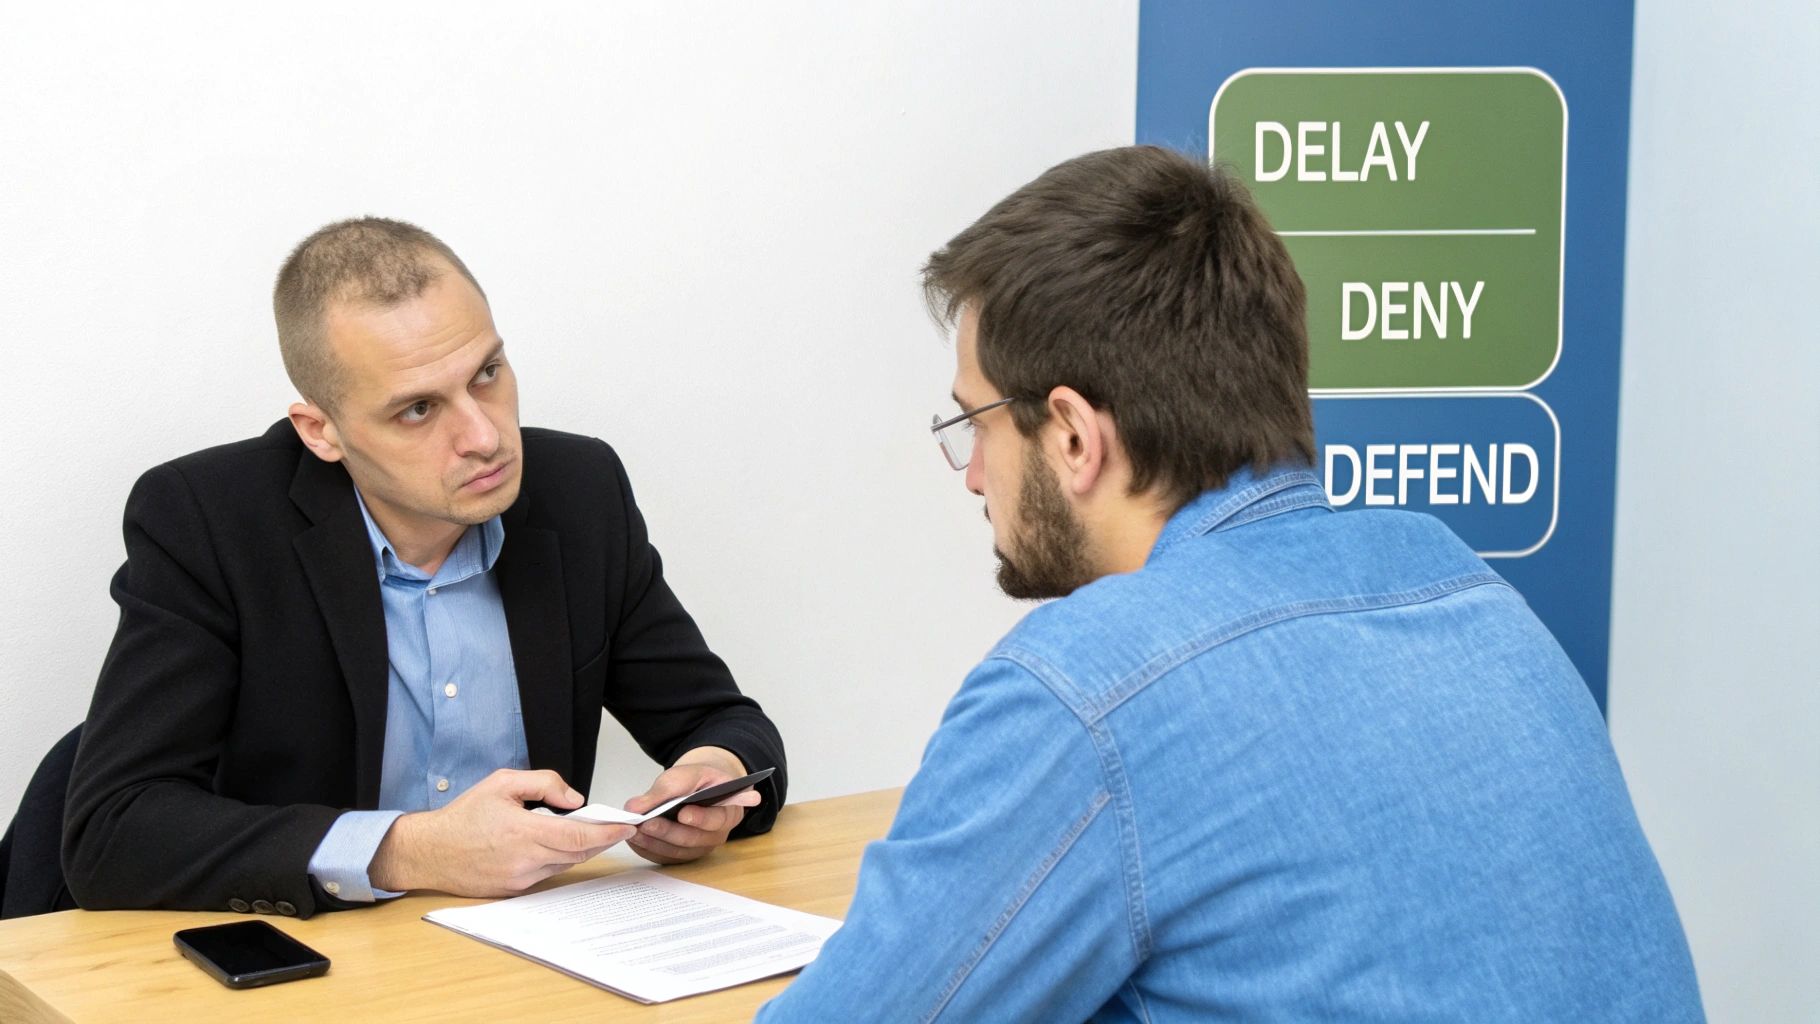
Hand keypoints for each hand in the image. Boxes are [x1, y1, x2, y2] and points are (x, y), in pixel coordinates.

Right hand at [369, 769, 635, 896]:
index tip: (628, 827)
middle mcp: (525, 861)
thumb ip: (544, 784)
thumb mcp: (502, 783)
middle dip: (601, 840)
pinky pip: (546, 873)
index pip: (579, 837)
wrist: (429, 852)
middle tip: (617, 827)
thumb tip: (575, 800)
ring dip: (579, 850)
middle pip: (578, 854)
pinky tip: (556, 845)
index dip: (608, 833)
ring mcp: (520, 879)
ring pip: (564, 864)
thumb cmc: (463, 816)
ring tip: (588, 832)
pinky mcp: (514, 890)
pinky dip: (557, 858)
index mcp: (524, 832)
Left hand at [622, 747, 760, 865]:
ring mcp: (699, 848)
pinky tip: (634, 839)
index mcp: (728, 812)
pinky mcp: (682, 855)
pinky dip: (648, 849)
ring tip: (634, 830)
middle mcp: (716, 835)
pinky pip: (665, 857)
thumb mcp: (686, 775)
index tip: (683, 814)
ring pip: (676, 851)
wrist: (696, 788)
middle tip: (647, 823)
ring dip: (653, 842)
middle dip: (667, 831)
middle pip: (693, 839)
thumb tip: (635, 807)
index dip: (700, 818)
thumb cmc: (696, 781)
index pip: (717, 819)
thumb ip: (664, 790)